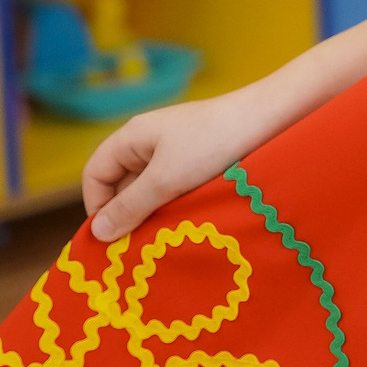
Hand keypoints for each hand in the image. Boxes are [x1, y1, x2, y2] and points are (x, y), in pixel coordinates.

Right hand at [82, 86, 268, 242]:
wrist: (271, 119)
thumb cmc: (212, 143)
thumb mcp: (166, 180)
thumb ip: (130, 207)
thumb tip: (97, 233)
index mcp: (132, 137)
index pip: (95, 174)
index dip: (97, 206)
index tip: (111, 239)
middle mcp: (149, 142)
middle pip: (121, 184)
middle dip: (127, 214)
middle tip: (137, 247)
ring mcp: (176, 150)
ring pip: (150, 189)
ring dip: (153, 213)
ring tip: (162, 239)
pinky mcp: (199, 160)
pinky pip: (174, 187)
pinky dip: (175, 206)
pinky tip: (185, 224)